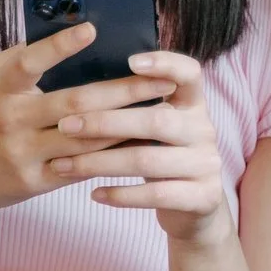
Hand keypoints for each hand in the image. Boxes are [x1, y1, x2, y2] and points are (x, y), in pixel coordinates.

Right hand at [0, 23, 178, 221]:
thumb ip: (26, 61)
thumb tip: (75, 34)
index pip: (30, 61)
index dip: (60, 45)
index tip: (93, 29)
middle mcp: (10, 119)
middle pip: (75, 102)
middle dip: (124, 90)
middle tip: (162, 78)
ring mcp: (23, 154)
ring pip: (86, 137)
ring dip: (128, 123)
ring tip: (162, 109)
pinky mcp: (34, 181)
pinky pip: (81, 167)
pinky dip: (111, 154)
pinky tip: (139, 142)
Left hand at [43, 50, 231, 244]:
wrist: (195, 209)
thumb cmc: (161, 157)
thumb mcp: (156, 129)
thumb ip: (136, 109)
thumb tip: (80, 90)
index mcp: (193, 105)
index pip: (189, 73)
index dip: (165, 64)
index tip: (130, 61)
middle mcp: (204, 130)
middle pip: (157, 120)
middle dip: (106, 122)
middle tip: (65, 126)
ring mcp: (206, 165)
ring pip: (148, 160)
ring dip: (100, 163)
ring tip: (64, 165)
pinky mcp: (203, 197)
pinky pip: (156, 194)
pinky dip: (121, 195)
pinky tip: (94, 194)